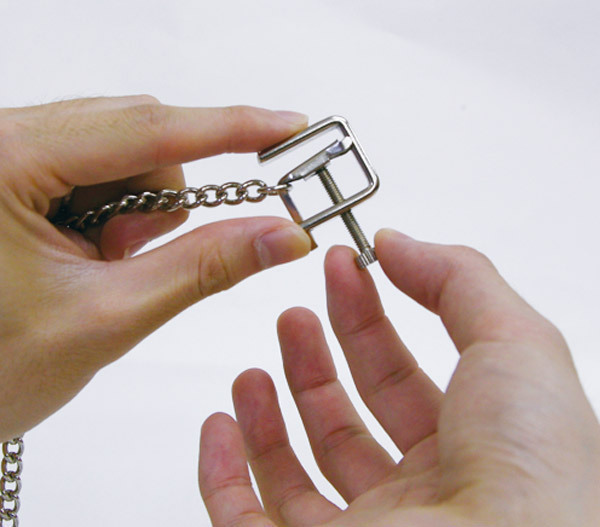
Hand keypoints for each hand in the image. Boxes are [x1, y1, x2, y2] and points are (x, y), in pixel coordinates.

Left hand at [0, 97, 310, 440]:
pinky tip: (82, 252)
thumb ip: (204, 267)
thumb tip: (280, 236)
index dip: (230, 128)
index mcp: (4, 163)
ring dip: (134, 211)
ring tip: (95, 267)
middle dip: (160, 200)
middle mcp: (2, 140)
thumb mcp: (108, 318)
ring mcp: (8, 153)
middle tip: (134, 260)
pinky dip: (112, 211)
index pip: (146, 129)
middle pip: (135, 135)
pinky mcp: (16, 171)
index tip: (288, 128)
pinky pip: (95, 168)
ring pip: (121, 152)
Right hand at [198, 229, 599, 525]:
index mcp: (469, 451)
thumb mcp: (515, 346)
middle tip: (294, 314)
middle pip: (349, 424)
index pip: (402, 376)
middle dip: (317, 363)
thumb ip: (457, 281)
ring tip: (251, 370)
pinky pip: (246, 524)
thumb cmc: (531, 477)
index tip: (340, 270)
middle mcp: (418, 500)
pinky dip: (223, 476)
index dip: (368, 319)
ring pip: (299, 475)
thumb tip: (397, 244)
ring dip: (271, 417)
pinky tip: (219, 426)